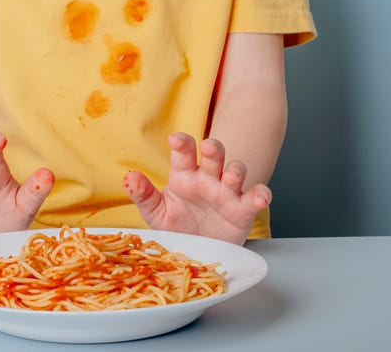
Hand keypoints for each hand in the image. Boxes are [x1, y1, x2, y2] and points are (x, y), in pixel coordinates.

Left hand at [123, 132, 271, 244]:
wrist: (199, 252)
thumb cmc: (178, 225)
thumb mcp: (156, 213)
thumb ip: (144, 195)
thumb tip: (129, 177)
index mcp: (184, 175)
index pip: (184, 152)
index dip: (182, 143)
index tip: (176, 139)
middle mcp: (208, 179)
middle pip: (215, 155)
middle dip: (214, 148)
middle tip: (209, 147)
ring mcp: (227, 193)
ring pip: (236, 171)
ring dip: (235, 170)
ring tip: (230, 177)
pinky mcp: (243, 210)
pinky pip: (255, 198)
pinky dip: (261, 195)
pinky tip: (260, 197)